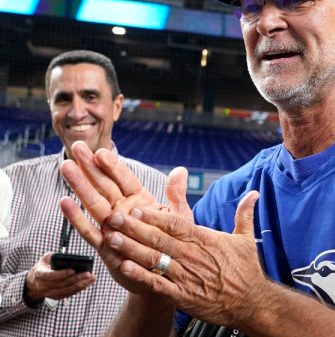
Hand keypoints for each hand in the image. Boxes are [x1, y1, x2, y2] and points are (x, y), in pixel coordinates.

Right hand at [24, 252, 94, 301]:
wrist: (33, 283)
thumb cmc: (42, 268)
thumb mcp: (44, 259)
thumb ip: (53, 256)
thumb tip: (66, 257)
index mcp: (39, 274)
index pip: (50, 275)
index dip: (62, 273)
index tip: (73, 270)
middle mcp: (43, 286)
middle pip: (62, 283)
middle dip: (77, 278)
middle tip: (88, 273)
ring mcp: (49, 293)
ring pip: (66, 290)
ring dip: (80, 285)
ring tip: (91, 279)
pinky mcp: (55, 297)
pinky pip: (68, 294)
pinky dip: (78, 289)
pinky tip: (86, 284)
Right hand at [59, 140, 192, 293]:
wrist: (165, 276)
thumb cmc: (172, 246)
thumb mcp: (178, 219)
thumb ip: (175, 195)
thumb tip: (181, 170)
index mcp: (140, 202)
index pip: (124, 179)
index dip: (113, 165)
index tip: (101, 150)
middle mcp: (123, 212)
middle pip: (104, 185)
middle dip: (89, 167)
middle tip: (75, 147)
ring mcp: (112, 228)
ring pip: (93, 203)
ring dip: (79, 186)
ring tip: (66, 167)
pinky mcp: (106, 247)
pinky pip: (89, 231)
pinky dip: (77, 217)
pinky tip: (64, 202)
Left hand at [102, 191, 262, 327]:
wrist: (252, 303)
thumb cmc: (247, 271)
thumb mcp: (246, 239)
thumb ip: (244, 214)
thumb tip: (253, 193)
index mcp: (205, 239)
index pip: (175, 224)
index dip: (154, 216)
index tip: (136, 208)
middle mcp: (193, 255)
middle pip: (159, 238)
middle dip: (134, 227)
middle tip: (113, 217)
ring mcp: (186, 276)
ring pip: (154, 259)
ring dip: (131, 248)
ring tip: (112, 239)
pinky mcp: (183, 296)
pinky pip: (157, 284)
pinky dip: (141, 276)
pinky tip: (124, 268)